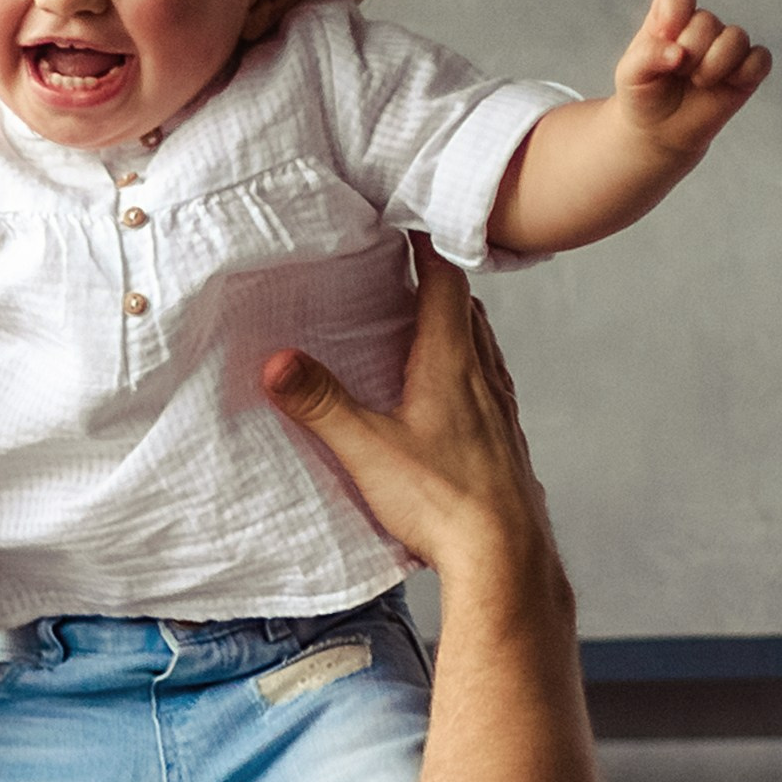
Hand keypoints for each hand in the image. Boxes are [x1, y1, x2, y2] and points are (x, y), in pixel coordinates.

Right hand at [261, 241, 558, 588]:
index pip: (446, 283)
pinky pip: (490, 389)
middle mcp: (484, 378)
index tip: (409, 223)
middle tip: (411, 268)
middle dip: (440, 282)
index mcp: (451, 364)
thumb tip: (276, 363)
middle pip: (467, 310)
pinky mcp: (505, 445)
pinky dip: (470, 371)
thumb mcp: (369, 451)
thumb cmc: (444, 502)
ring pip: (483, 348)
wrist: (505, 557)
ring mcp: (500, 412)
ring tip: (429, 323)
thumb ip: (322, 404)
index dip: (428, 247)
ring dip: (458, 326)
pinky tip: (455, 396)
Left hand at [612, 0, 771, 161]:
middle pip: (707, 22)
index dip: (673, 16)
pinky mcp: (747, 70)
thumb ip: (646, 56)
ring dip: (714, 64)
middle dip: (690, 53)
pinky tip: (724, 85)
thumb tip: (679, 54)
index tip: (662, 40)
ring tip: (697, 82)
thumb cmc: (643, 96)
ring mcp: (726, 47)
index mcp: (670, 18)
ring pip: (736, 38)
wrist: (659, 132)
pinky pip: (760, 59)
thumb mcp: (630, 76)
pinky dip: (744, 73)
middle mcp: (702, 28)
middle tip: (676, 74)